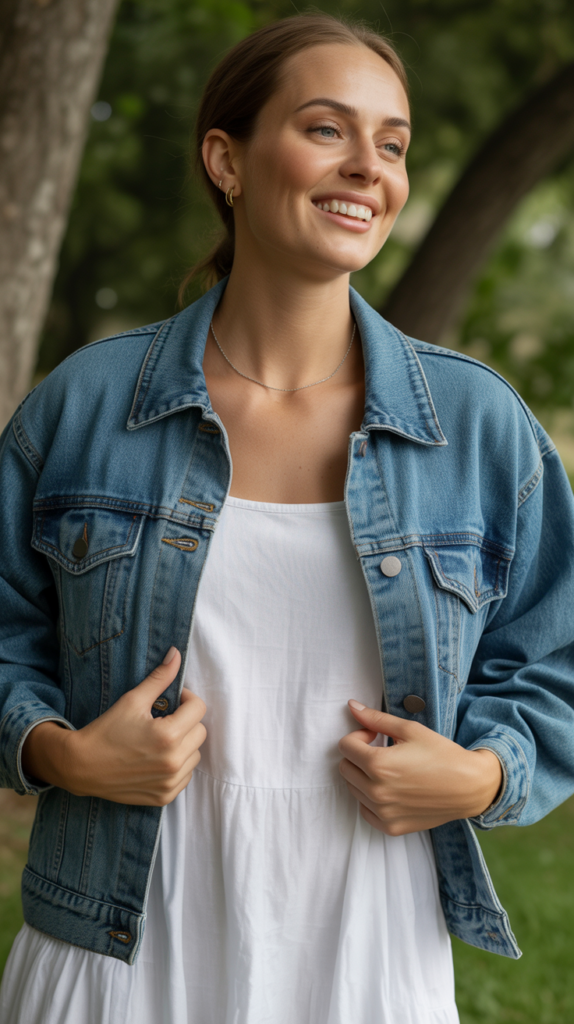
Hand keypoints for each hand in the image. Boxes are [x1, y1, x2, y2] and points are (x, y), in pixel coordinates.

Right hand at [21, 647, 206, 805]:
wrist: (82, 766)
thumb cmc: (106, 730)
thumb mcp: (133, 700)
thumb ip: (160, 678)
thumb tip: (177, 653)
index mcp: (168, 735)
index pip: (199, 708)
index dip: (186, 699)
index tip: (171, 701)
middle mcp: (173, 762)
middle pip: (200, 731)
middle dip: (186, 721)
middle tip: (163, 719)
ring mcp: (170, 782)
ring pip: (195, 754)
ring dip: (184, 744)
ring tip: (159, 740)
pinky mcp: (165, 796)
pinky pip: (186, 775)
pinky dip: (177, 765)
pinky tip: (157, 758)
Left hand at [338, 700, 502, 834]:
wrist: (469, 786)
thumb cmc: (442, 754)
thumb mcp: (409, 729)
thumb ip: (376, 719)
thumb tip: (351, 706)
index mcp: (379, 765)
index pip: (345, 746)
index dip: (359, 735)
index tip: (375, 735)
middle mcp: (377, 792)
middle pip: (345, 768)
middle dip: (358, 755)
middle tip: (381, 750)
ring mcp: (383, 812)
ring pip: (353, 789)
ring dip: (363, 776)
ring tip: (389, 769)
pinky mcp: (391, 827)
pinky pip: (365, 810)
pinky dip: (371, 799)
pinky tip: (390, 788)